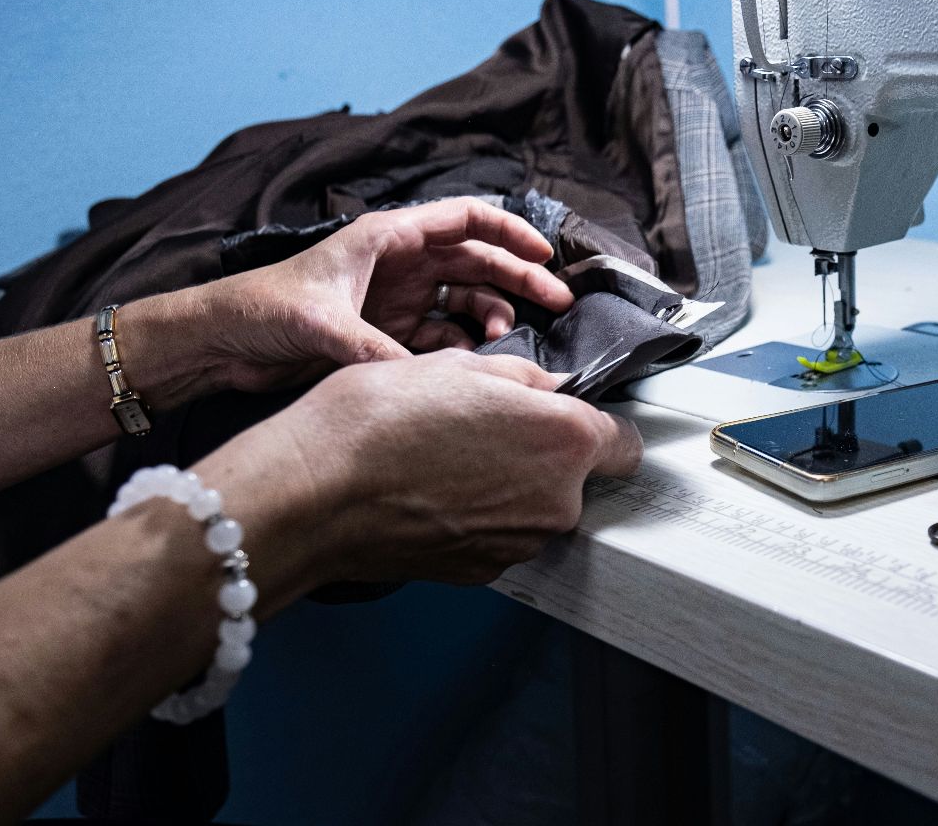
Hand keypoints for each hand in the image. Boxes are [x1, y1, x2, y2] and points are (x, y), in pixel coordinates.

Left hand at [135, 197, 574, 400]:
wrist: (219, 342)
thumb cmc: (262, 309)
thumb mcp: (322, 325)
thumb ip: (376, 352)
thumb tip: (423, 385)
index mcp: (388, 237)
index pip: (465, 218)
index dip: (511, 232)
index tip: (546, 256)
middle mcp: (399, 263)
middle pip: (476, 261)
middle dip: (517, 279)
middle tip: (557, 304)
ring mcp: (396, 299)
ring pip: (464, 302)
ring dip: (490, 318)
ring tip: (503, 343)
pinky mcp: (386, 333)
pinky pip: (440, 337)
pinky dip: (459, 350)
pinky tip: (467, 366)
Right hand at [197, 350, 642, 587]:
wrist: (311, 494)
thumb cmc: (374, 424)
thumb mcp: (457, 366)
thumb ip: (522, 379)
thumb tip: (545, 388)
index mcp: (564, 441)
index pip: (627, 440)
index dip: (600, 423)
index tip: (575, 416)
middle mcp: (555, 502)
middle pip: (581, 477)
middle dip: (548, 454)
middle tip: (491, 427)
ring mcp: (519, 544)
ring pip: (538, 508)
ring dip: (512, 485)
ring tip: (450, 457)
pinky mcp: (482, 570)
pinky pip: (500, 535)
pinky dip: (480, 516)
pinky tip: (435, 490)